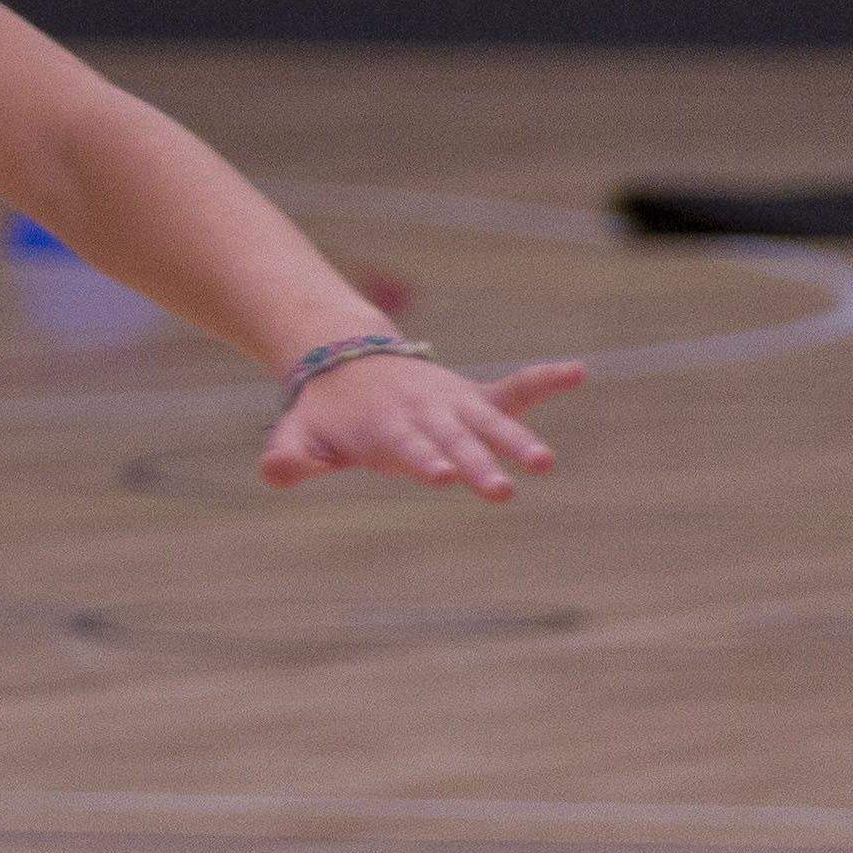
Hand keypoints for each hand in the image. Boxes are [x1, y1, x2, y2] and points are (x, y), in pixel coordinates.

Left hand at [261, 351, 587, 498]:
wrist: (343, 359)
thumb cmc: (324, 415)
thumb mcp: (299, 435)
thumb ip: (289, 457)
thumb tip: (275, 471)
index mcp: (384, 427)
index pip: (406, 448)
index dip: (422, 460)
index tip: (442, 475)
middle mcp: (424, 414)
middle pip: (453, 442)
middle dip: (477, 465)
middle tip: (501, 492)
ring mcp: (451, 404)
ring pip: (489, 422)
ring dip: (516, 440)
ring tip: (546, 462)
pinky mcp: (473, 398)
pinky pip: (513, 389)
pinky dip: (544, 380)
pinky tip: (578, 371)